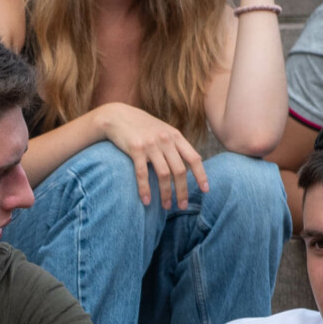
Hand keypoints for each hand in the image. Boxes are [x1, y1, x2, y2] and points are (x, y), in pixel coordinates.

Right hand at [90, 102, 209, 211]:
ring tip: (166, 206)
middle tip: (182, 206)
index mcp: (175, 136)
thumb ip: (176, 145)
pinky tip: (146, 201)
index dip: (201, 175)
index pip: (194, 158)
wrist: (117, 116)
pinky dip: (145, 189)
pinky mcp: (135, 149)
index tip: (205, 190)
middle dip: (182, 191)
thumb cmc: (141, 127)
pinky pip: (142, 174)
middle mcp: (166, 140)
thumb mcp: (163, 131)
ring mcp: (151, 144)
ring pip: (163, 174)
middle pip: (180, 170)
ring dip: (166, 193)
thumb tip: (193, 162)